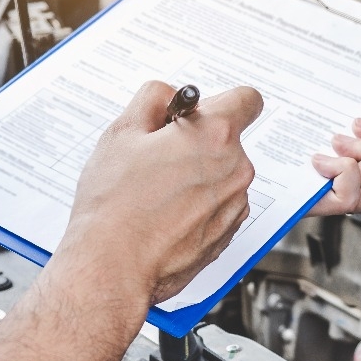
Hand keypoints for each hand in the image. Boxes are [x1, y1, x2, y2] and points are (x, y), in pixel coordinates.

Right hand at [53, 81, 262, 312]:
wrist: (114, 266)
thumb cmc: (114, 205)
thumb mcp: (122, 132)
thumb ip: (154, 98)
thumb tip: (169, 94)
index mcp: (215, 135)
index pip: (246, 99)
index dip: (220, 102)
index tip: (198, 113)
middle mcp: (236, 168)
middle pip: (228, 140)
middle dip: (198, 142)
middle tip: (158, 157)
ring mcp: (236, 203)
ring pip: (222, 174)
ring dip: (198, 175)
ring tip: (157, 192)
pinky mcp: (229, 232)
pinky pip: (220, 204)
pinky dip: (199, 205)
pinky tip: (166, 215)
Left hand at [308, 89, 360, 215]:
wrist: (265, 175)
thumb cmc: (296, 151)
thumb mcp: (327, 122)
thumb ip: (356, 112)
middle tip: (354, 126)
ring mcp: (359, 197)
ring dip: (359, 151)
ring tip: (335, 143)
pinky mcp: (341, 205)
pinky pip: (353, 186)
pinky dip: (337, 168)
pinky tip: (319, 161)